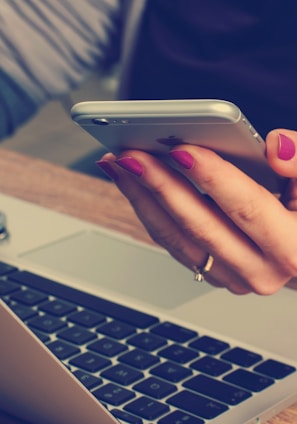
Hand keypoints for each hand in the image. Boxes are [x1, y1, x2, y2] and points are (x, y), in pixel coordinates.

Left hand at [97, 130, 296, 294]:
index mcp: (293, 247)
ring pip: (176, 238)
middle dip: (161, 186)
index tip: (181, 150)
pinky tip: (133, 184)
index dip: (214, 178)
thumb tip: (275, 147)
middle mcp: (259, 270)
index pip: (247, 208)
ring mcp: (230, 276)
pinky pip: (172, 243)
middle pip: (200, 226)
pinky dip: (148, 212)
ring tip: (119, 164)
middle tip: (131, 154)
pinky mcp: (210, 271)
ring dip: (143, 199)